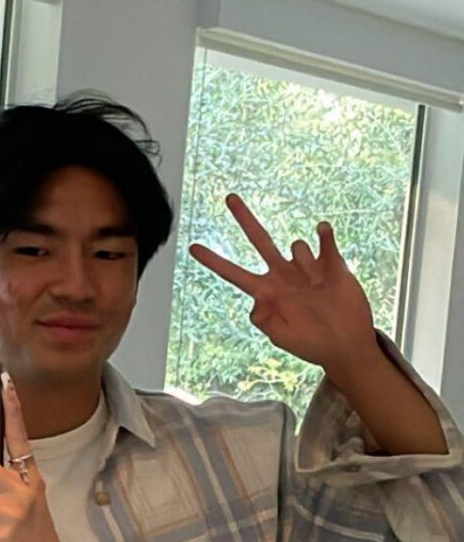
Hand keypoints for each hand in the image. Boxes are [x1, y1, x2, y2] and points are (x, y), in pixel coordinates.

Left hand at [188, 194, 376, 376]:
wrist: (347, 343)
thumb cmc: (312, 344)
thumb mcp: (282, 337)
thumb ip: (264, 319)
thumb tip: (256, 298)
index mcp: (267, 293)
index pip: (234, 273)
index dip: (214, 261)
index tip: (193, 248)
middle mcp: (283, 274)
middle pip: (260, 241)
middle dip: (244, 219)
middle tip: (228, 197)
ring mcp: (306, 267)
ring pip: (296, 246)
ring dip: (304, 262)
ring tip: (318, 286)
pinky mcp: (331, 262)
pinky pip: (323, 238)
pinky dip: (322, 233)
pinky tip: (322, 232)